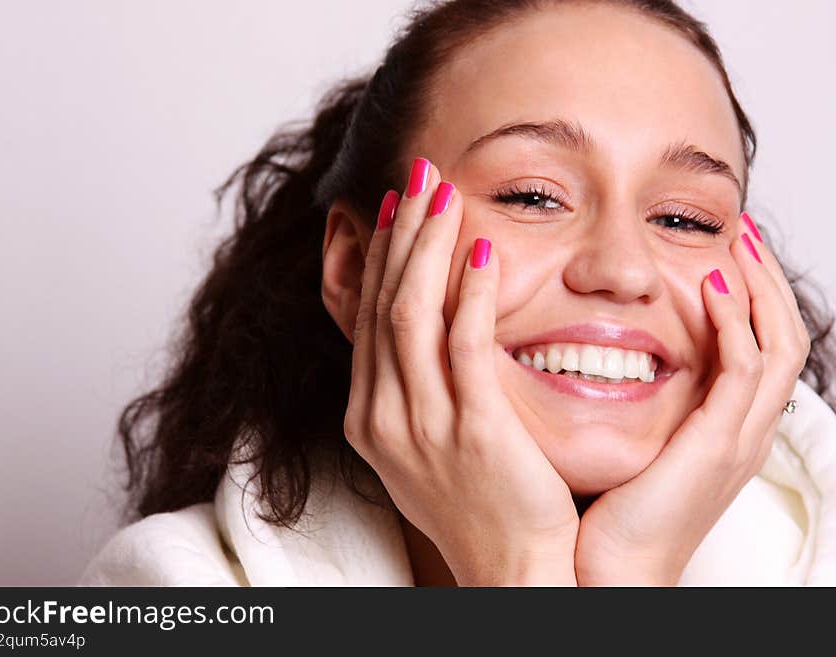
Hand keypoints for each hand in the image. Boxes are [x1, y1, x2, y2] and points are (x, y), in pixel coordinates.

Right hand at [343, 158, 578, 585]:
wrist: (512, 572)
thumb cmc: (479, 506)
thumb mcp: (426, 445)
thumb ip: (414, 388)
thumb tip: (422, 334)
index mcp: (369, 416)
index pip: (369, 317)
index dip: (382, 256)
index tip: (398, 208)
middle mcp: (383, 415)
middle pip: (384, 303)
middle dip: (400, 233)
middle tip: (420, 176)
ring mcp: (422, 424)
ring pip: (413, 313)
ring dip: (428, 247)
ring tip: (446, 196)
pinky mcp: (473, 430)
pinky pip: (463, 346)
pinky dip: (469, 294)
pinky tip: (484, 252)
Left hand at [574, 221, 811, 585]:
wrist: (609, 574)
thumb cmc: (610, 514)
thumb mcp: (632, 446)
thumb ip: (634, 404)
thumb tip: (601, 357)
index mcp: (726, 430)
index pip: (760, 349)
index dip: (752, 299)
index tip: (726, 252)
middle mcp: (743, 431)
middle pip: (783, 339)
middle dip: (767, 281)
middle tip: (744, 232)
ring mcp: (737, 439)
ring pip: (777, 346)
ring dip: (759, 288)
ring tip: (736, 241)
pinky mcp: (716, 446)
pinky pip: (742, 372)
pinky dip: (733, 325)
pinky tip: (709, 287)